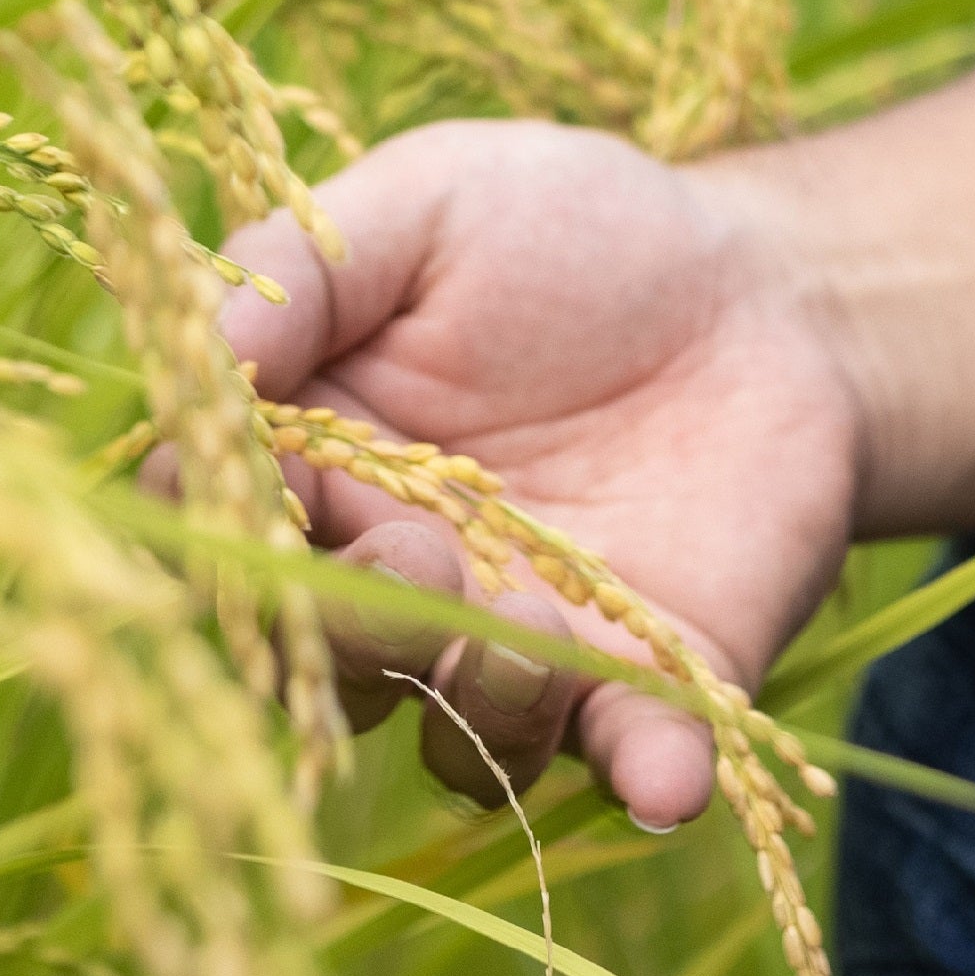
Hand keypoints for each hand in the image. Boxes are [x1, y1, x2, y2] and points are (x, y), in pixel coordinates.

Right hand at [217, 119, 862, 829]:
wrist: (769, 285)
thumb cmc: (575, 228)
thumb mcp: (431, 200)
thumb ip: (308, 269)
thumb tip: (204, 356)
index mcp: (327, 463)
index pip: (231, 527)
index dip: (225, 522)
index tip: (252, 481)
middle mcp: (405, 576)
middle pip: (327, 656)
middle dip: (351, 629)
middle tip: (413, 552)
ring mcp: (527, 642)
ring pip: (461, 736)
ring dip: (482, 702)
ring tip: (537, 632)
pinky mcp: (656, 679)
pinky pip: (636, 757)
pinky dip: (647, 775)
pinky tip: (665, 773)